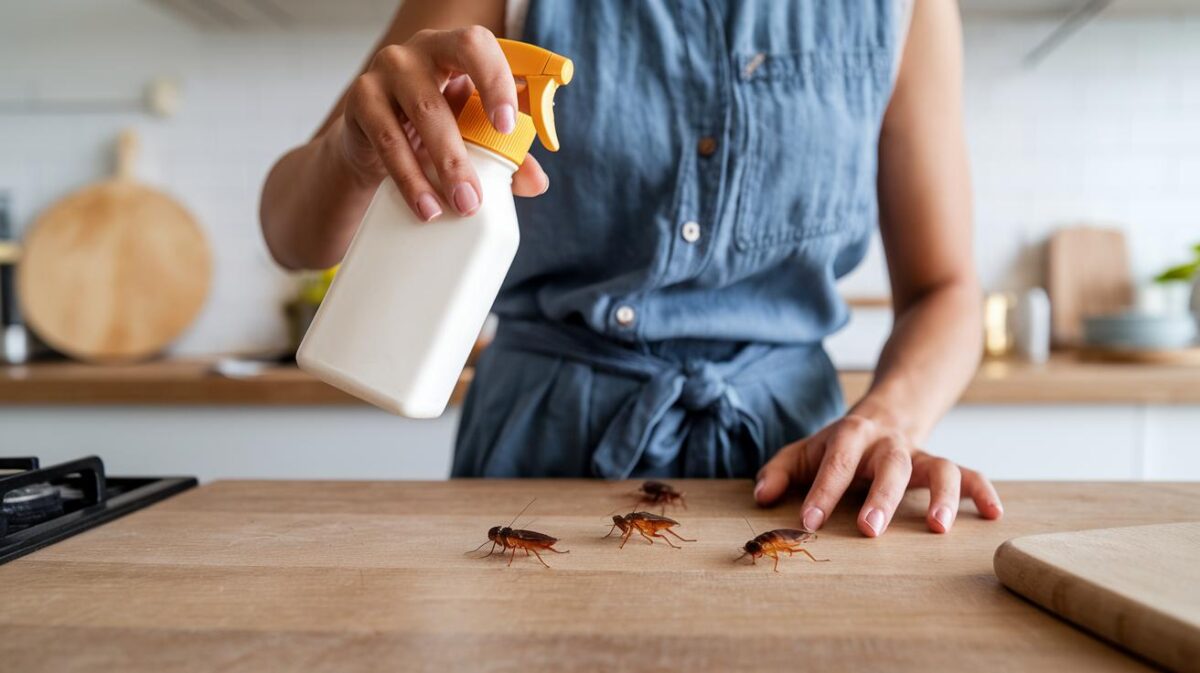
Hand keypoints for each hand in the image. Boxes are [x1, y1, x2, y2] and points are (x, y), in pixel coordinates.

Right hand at [337, 26, 548, 220]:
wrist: (372, 145)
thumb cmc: (431, 132)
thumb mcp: (472, 138)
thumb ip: (508, 154)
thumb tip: (537, 182)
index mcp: (455, 51)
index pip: (478, 45)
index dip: (496, 80)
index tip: (508, 128)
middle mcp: (419, 52)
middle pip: (451, 80)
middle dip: (476, 133)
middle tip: (480, 190)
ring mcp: (386, 71)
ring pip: (424, 111)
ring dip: (446, 164)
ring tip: (461, 206)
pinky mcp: (360, 100)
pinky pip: (387, 138)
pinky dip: (410, 177)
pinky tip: (425, 206)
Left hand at [754, 413, 1002, 536]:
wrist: (891, 406)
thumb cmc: (842, 443)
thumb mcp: (805, 450)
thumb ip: (780, 471)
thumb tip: (762, 497)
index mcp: (851, 435)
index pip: (835, 460)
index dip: (822, 489)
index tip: (810, 521)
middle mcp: (889, 443)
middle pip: (891, 465)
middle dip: (881, 497)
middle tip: (871, 530)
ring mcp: (920, 453)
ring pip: (939, 467)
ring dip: (943, 496)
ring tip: (939, 529)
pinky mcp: (943, 465)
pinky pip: (971, 473)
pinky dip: (983, 491)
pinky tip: (994, 515)